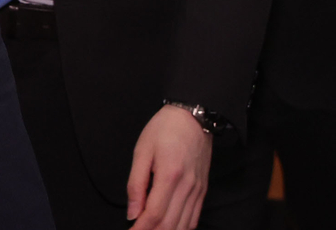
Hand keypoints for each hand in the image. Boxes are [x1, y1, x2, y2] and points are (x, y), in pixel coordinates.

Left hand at [125, 105, 211, 228]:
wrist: (193, 117)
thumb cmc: (164, 129)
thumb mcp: (142, 151)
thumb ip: (136, 184)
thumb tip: (132, 213)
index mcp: (170, 175)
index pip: (155, 214)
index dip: (141, 229)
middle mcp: (187, 187)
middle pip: (170, 224)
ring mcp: (198, 191)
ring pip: (184, 226)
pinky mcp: (203, 191)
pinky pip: (194, 219)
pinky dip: (181, 229)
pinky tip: (169, 228)